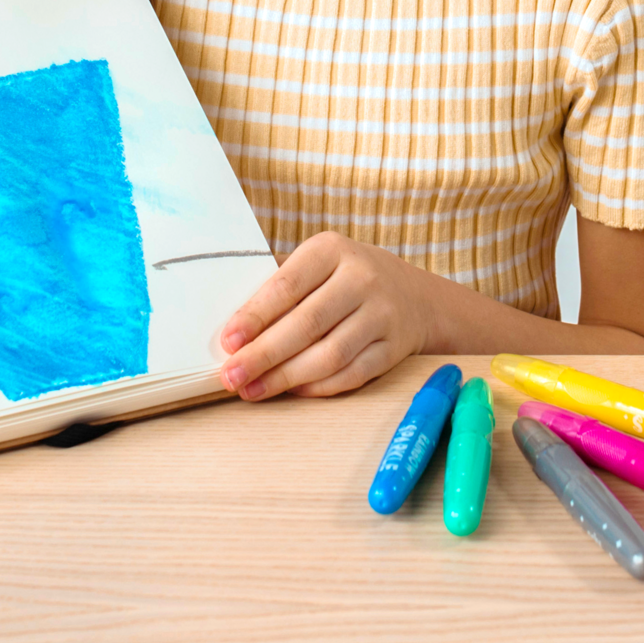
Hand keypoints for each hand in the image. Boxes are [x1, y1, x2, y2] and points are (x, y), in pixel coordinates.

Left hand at [216, 232, 439, 399]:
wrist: (415, 296)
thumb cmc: (346, 280)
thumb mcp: (318, 266)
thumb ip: (280, 291)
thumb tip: (234, 335)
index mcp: (332, 250)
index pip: (287, 285)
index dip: (255, 316)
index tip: (228, 342)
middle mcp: (362, 278)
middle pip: (307, 324)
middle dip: (263, 355)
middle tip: (232, 377)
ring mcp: (382, 314)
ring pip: (330, 354)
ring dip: (286, 377)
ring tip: (254, 389)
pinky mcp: (394, 348)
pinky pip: (353, 374)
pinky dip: (318, 387)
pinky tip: (293, 391)